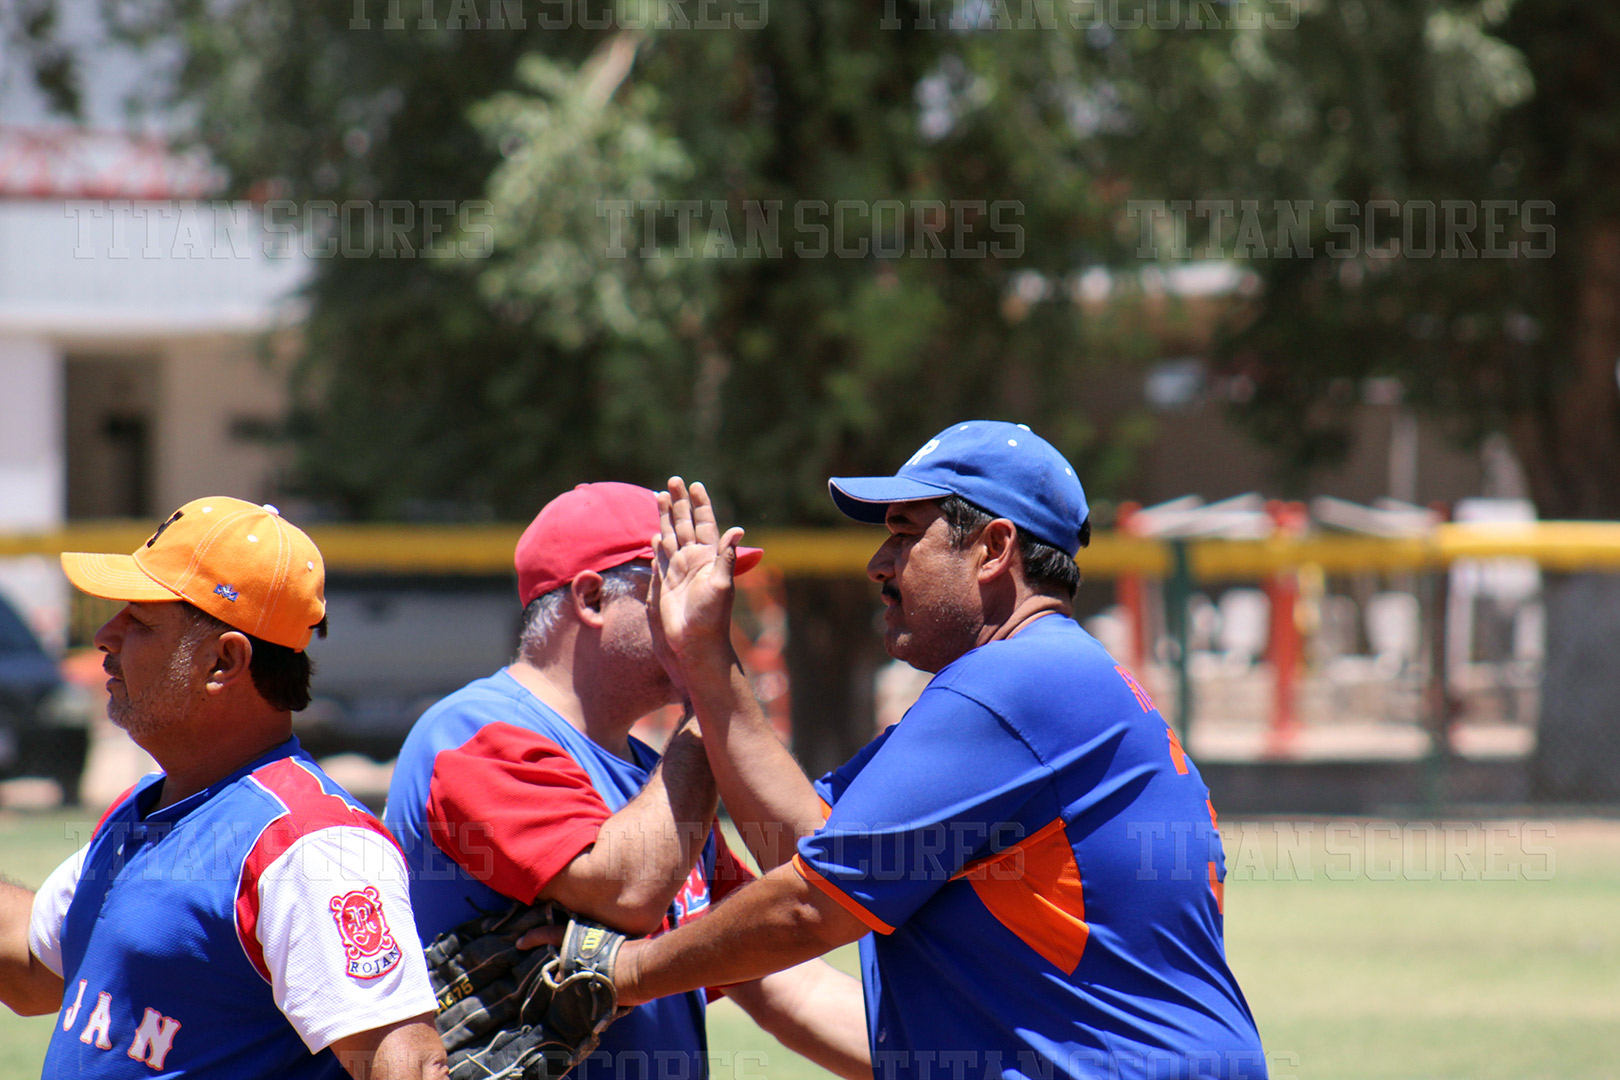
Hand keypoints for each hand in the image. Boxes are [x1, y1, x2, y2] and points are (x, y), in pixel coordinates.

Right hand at [651, 477, 744, 666]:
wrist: (695, 643)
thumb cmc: (711, 617)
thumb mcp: (721, 584)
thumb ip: (726, 556)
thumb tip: (737, 529)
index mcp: (709, 557)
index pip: (705, 523)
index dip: (700, 504)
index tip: (695, 485)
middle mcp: (695, 560)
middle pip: (685, 523)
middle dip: (679, 502)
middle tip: (673, 479)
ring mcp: (680, 571)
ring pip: (671, 536)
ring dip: (666, 517)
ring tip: (660, 495)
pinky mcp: (667, 583)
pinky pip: (661, 558)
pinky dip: (657, 545)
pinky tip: (655, 534)